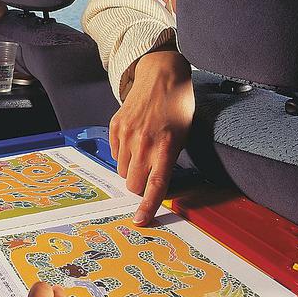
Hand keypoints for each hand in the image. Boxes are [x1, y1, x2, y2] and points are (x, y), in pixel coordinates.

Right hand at [109, 49, 193, 224]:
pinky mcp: (115, 127)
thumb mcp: (182, 137)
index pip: (155, 185)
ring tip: (143, 151)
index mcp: (166, 147)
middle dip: (139, 185)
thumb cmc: (177, 107)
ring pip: (123, 171)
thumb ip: (168, 161)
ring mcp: (127, 134)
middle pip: (134, 183)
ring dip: (132, 169)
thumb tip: (156, 185)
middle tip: (149, 174)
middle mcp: (144, 143)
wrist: (161, 76)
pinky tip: (135, 139)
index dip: (147, 206)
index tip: (139, 220)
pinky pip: (115, 154)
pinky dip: (124, 154)